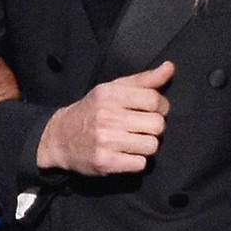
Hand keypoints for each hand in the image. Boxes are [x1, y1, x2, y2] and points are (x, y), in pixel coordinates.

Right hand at [36, 60, 174, 175]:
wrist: (60, 138)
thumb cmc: (92, 110)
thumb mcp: (113, 89)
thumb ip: (143, 80)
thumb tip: (170, 67)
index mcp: (109, 94)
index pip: (154, 99)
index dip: (161, 107)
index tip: (154, 110)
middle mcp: (106, 115)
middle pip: (157, 125)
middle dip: (154, 128)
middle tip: (141, 127)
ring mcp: (105, 140)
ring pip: (152, 146)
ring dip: (146, 145)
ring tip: (132, 141)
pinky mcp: (105, 162)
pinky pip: (140, 164)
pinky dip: (136, 161)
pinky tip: (124, 153)